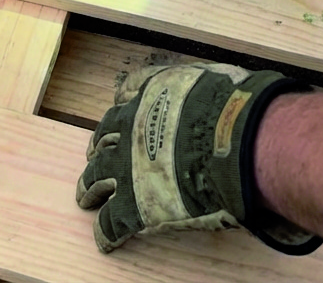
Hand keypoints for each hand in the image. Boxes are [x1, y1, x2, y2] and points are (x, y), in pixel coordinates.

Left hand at [75, 61, 319, 254]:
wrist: (234, 143)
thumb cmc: (237, 110)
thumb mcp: (220, 83)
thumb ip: (213, 90)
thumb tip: (233, 92)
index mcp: (154, 94)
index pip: (129, 92)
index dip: (124, 103)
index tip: (120, 108)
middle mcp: (133, 125)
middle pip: (104, 135)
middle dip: (100, 146)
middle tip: (96, 156)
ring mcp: (128, 166)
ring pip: (96, 176)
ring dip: (89, 187)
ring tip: (85, 197)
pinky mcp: (134, 205)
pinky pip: (111, 222)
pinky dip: (106, 232)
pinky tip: (106, 240)